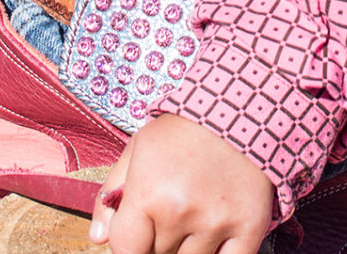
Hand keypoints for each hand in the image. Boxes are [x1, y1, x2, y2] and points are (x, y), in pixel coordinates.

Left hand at [90, 113, 274, 253]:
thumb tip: (97, 238)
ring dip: (186, 249)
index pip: (125, 249)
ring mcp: (217, 222)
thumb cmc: (185, 129)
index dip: (128, 244)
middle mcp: (181, 212)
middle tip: (169, 215)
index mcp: (149, 192)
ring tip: (192, 219)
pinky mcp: (249, 227)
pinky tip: (213, 238)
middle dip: (157, 241)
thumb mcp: (138, 148)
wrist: (241, 107)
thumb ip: (111, 193)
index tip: (137, 233)